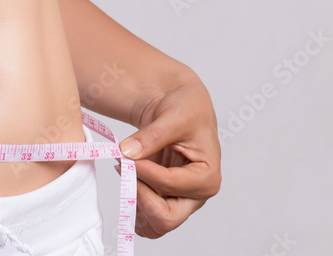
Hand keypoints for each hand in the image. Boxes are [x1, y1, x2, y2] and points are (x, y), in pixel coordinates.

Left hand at [117, 74, 221, 237]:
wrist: (179, 106)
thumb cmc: (186, 109)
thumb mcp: (173, 117)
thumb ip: (151, 136)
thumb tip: (128, 153)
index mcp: (207, 176)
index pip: (169, 185)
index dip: (143, 172)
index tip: (125, 154)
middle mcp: (196, 196)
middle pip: (166, 219)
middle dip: (140, 197)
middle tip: (125, 170)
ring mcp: (180, 202)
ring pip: (154, 226)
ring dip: (135, 203)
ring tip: (127, 171)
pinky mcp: (166, 202)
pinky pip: (146, 221)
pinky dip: (133, 206)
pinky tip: (129, 178)